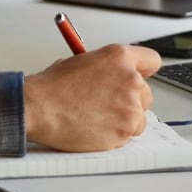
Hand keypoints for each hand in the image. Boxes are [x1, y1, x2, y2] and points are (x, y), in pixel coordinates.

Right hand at [22, 44, 160, 151]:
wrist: (39, 109)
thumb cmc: (53, 87)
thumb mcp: (80, 62)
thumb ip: (105, 68)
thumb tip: (114, 76)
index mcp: (119, 57)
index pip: (152, 61)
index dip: (143, 71)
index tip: (138, 78)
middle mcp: (130, 80)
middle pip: (146, 93)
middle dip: (131, 99)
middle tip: (108, 104)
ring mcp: (130, 107)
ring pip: (139, 117)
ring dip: (124, 119)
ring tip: (97, 117)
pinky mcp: (125, 130)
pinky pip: (129, 134)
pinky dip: (115, 134)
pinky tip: (95, 127)